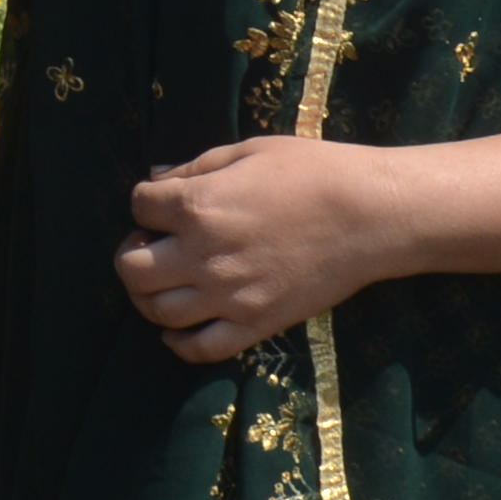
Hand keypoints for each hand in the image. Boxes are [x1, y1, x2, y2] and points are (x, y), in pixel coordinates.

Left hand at [115, 134, 453, 365]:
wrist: (369, 216)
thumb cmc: (313, 171)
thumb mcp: (249, 151)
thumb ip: (197, 167)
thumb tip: (158, 179)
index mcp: (198, 205)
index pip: (140, 206)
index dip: (147, 202)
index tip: (163, 203)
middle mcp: (203, 255)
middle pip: (132, 268)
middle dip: (132, 253)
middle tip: (152, 245)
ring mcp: (227, 296)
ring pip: (158, 312)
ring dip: (148, 297)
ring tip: (164, 282)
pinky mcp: (254, 325)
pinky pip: (200, 348)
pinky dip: (178, 343)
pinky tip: (177, 329)